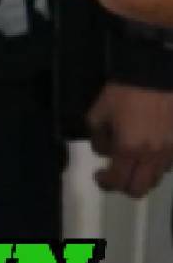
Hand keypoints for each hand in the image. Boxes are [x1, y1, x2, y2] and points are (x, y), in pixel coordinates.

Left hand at [87, 83, 172, 197]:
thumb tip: (104, 151)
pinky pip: (167, 164)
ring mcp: (169, 151)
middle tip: (116, 173)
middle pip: (139, 190)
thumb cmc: (125, 90)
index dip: (104, 183)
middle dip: (124, 186)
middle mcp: (151, 156)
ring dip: (141, 175)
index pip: (117, 181)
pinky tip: (148, 149)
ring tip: (133, 160)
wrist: (155, 73)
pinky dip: (155, 164)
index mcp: (128, 148)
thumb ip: (97, 136)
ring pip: (155, 179)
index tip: (99, 175)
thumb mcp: (99, 110)